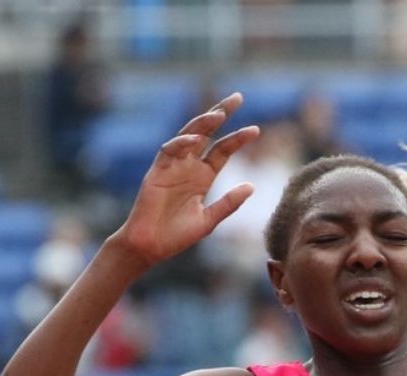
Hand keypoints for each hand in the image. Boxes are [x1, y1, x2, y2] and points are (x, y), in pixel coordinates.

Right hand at [112, 94, 259, 266]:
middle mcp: (189, 166)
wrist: (151, 247)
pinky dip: (181, 143)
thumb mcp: (209, 219)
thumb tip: (251, 186)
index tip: (255, 129)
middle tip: (238, 97)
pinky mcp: (157, 171)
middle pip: (207, 133)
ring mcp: (172, 166)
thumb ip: (229, 203)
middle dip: (221, 113)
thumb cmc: (177, 235)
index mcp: (203, 176)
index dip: (238, 139)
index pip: (223, 150)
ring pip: (188, 136)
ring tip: (219, 113)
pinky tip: (195, 139)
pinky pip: (168, 151)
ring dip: (203, 123)